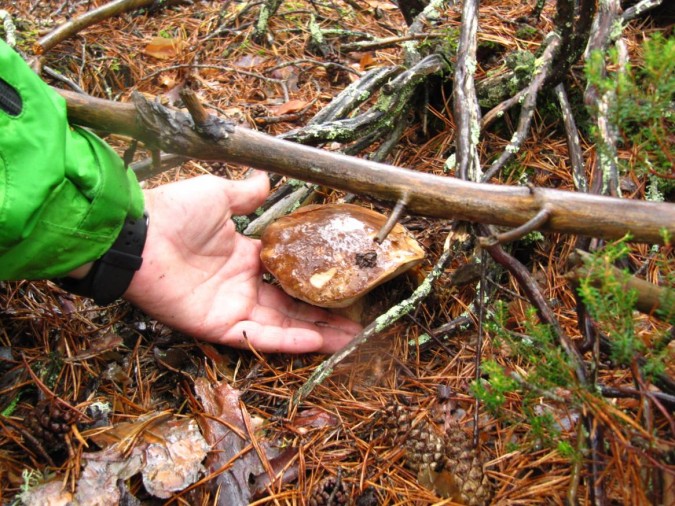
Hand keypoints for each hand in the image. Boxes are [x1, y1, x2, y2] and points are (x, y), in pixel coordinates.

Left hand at [123, 172, 361, 352]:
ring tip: (352, 337)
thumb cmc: (174, 211)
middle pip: (293, 305)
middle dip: (326, 313)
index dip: (315, 280)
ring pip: (283, 324)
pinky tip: (320, 341)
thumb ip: (246, 194)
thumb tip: (268, 178)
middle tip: (359, 319)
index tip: (343, 282)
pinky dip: (289, 341)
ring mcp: (232, 307)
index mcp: (245, 256)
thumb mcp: (218, 194)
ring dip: (318, 332)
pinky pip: (259, 338)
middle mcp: (243, 285)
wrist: (137, 234)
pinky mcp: (218, 325)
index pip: (288, 274)